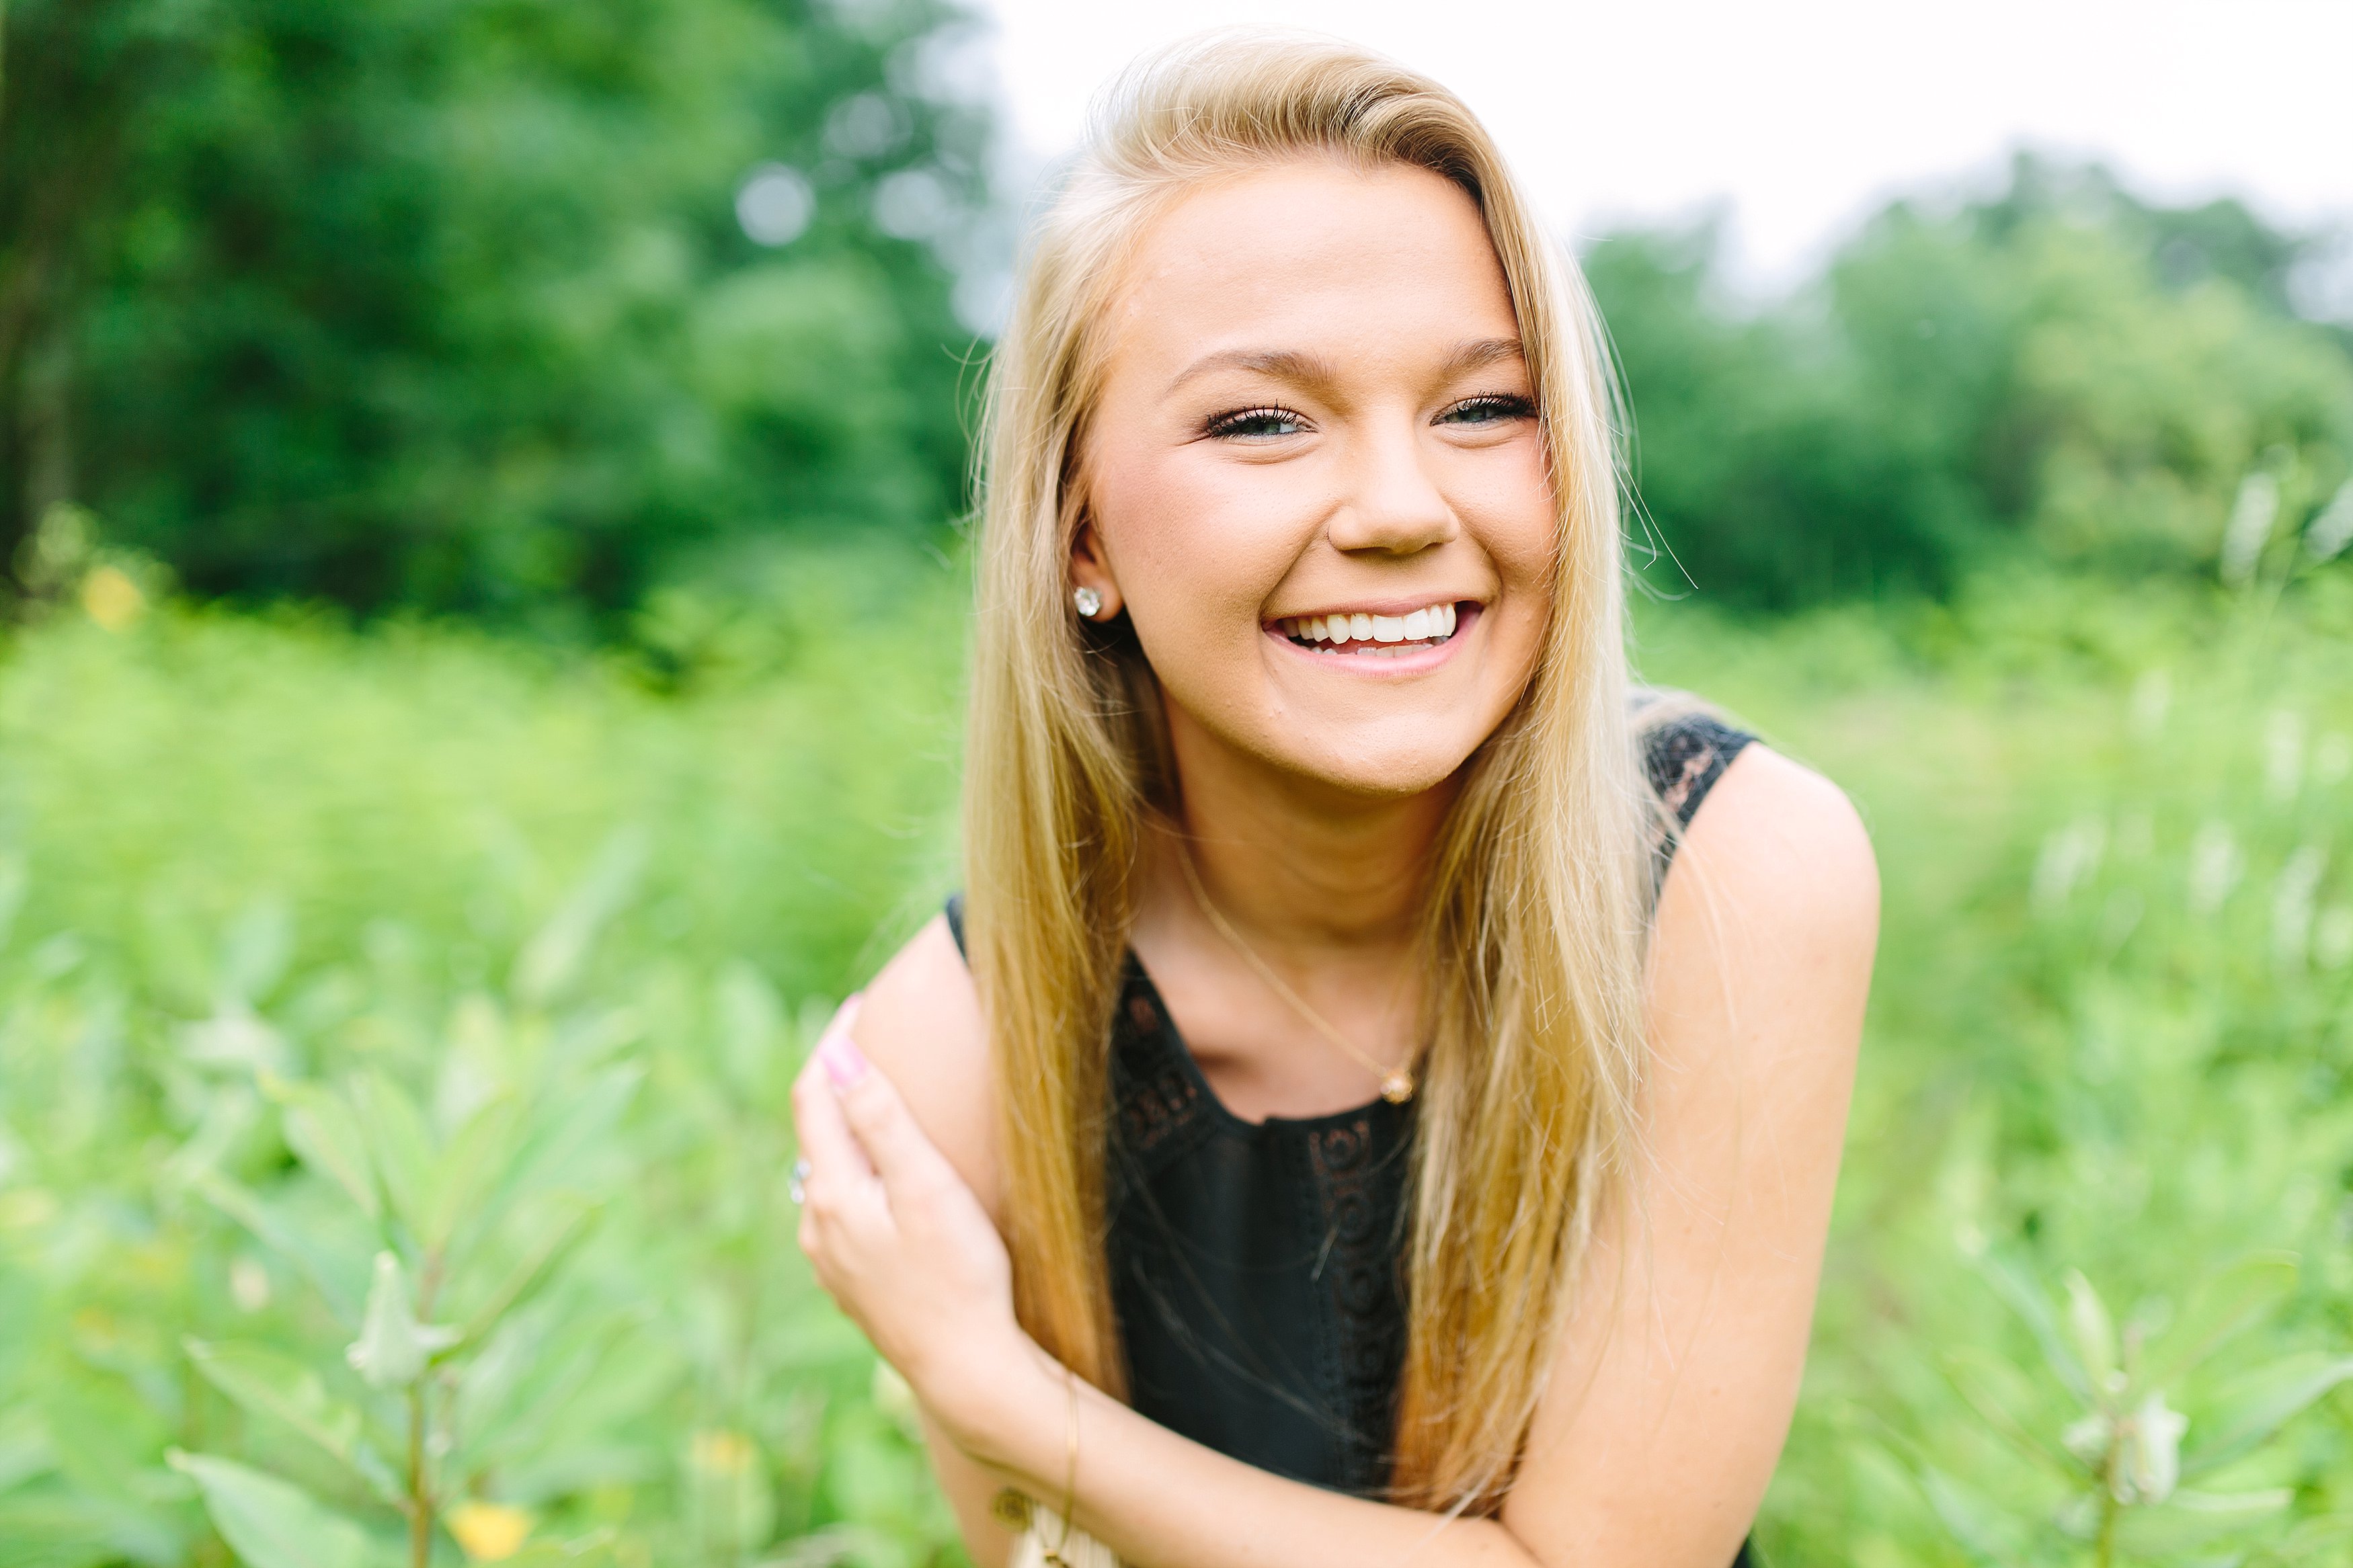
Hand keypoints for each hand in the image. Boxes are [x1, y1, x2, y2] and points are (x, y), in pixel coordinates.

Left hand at [790, 995, 1038, 1450]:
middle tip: (876, 1039)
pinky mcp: (852, 1284)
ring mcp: (830, 1259)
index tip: (861, 1003)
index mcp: (832, 1192)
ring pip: (828, 1173)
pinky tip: (892, 1181)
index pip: (813, 1095)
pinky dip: (861, 1175)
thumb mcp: (927, 1186)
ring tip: (886, 1102)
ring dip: (849, 1132)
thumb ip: (880, 1119)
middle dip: (839, 1083)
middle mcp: (816, 1225)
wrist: (967, 1370)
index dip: (833, 1043)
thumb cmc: (959, 1275)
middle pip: (816, 1132)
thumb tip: (837, 1058)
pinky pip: (844, 1210)